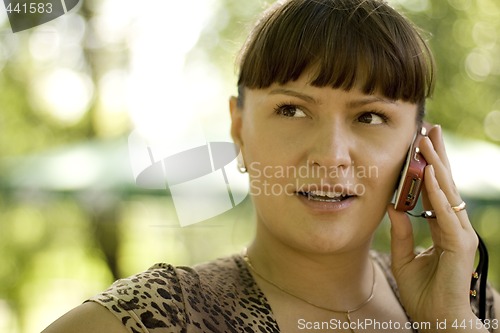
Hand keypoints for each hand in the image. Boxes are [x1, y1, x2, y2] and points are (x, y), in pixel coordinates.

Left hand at [387, 125, 483, 330]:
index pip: (434, 190)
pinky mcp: (460, 244)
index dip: (427, 167)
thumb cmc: (423, 294)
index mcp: (440, 228)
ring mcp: (459, 234)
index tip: (419, 144)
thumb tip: (391, 205)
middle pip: (444, 184)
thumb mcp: (404, 256)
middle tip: (428, 128)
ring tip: (426, 139)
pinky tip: (429, 172)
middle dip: (435, 155)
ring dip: (436, 164)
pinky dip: (436, 192)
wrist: (437, 321)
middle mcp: (453, 226)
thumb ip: (400, 231)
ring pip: (447, 192)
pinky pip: (445, 213)